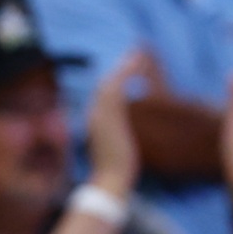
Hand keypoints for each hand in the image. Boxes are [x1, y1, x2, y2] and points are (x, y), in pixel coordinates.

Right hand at [88, 51, 150, 197]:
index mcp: (96, 120)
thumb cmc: (116, 167)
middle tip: (135, 53)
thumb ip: (117, 131)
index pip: (104, 93)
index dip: (116, 77)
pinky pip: (115, 89)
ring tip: (138, 55)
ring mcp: (99, 115)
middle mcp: (94, 115)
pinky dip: (125, 75)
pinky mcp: (108, 117)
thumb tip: (123, 129)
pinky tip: (137, 67)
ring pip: (109, 83)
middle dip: (120, 68)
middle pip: (105, 83)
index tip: (128, 66)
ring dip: (123, 67)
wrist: (111, 180)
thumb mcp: (117, 144)